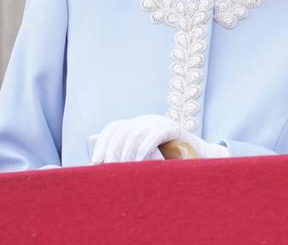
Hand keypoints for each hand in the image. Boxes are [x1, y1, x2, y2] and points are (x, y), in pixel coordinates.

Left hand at [89, 114, 228, 163]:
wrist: (195, 154)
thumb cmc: (166, 155)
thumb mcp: (140, 150)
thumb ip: (118, 144)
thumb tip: (92, 138)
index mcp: (135, 124)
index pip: (113, 128)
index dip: (102, 143)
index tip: (95, 163)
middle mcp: (145, 119)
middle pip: (122, 130)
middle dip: (112, 150)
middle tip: (108, 169)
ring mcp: (158, 122)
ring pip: (136, 132)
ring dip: (126, 152)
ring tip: (123, 169)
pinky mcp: (172, 127)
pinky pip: (155, 135)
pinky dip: (146, 148)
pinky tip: (141, 161)